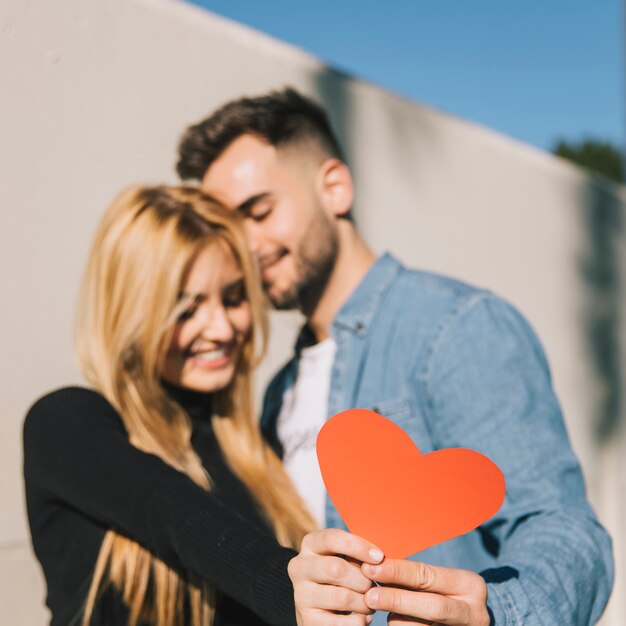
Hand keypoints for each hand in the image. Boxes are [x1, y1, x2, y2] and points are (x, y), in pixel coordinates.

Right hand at [288, 529, 384, 625]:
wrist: (321, 609)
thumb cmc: (340, 577)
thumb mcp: (344, 558)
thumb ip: (356, 555)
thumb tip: (377, 558)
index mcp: (309, 544)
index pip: (332, 538)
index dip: (358, 546)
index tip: (379, 557)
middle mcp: (299, 567)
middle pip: (336, 568)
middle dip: (362, 579)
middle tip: (373, 586)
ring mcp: (301, 594)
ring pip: (341, 597)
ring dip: (364, 602)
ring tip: (370, 602)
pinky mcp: (307, 620)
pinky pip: (340, 623)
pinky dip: (359, 621)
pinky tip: (364, 617)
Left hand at [362, 559, 488, 625]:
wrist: (470, 622)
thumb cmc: (446, 594)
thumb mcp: (439, 582)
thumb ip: (413, 577)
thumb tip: (374, 566)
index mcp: (469, 584)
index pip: (428, 575)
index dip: (397, 572)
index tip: (371, 568)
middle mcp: (474, 612)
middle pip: (433, 607)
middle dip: (398, 600)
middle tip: (370, 596)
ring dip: (397, 619)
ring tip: (385, 609)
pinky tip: (396, 620)